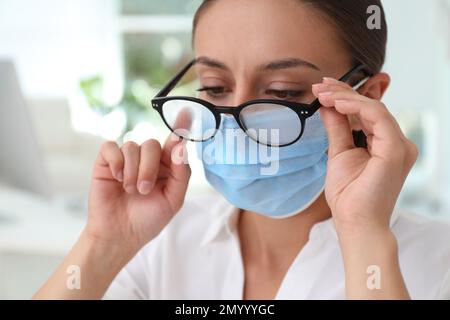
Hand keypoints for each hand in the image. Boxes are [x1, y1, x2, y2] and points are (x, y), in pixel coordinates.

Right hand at [86, 134, 190, 254]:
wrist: (120, 235)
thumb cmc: (148, 219)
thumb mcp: (173, 199)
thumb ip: (180, 173)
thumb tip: (181, 146)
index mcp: (166, 167)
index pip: (174, 142)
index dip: (180, 126)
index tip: (187, 112)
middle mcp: (147, 159)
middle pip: (151, 144)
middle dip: (149, 168)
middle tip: (143, 190)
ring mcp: (126, 159)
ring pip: (132, 146)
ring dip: (133, 171)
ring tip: (130, 190)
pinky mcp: (106, 162)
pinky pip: (111, 147)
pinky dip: (116, 162)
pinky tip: (117, 177)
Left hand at [312, 77, 417, 235]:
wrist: (354, 222)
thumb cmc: (349, 195)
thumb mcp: (338, 153)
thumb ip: (337, 129)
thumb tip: (327, 107)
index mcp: (384, 144)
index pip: (367, 112)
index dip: (345, 97)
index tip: (322, 89)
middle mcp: (396, 142)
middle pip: (371, 107)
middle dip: (343, 92)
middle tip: (319, 86)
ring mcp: (399, 145)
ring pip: (374, 108)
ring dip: (345, 97)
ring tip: (322, 93)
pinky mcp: (395, 149)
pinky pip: (376, 117)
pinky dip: (355, 106)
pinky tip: (335, 103)